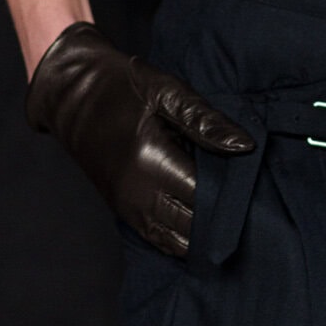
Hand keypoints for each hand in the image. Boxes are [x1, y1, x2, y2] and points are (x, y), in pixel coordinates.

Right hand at [26, 23, 254, 256]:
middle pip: (192, 226)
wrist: (71, 93)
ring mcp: (128, 206)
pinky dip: (182, 239)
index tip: (255, 191)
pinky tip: (203, 230)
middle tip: (250, 210)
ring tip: (230, 221)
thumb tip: (246, 147)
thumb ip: (206, 122)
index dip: (232, 199)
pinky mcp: (122, 210)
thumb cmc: (122, 86)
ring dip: (203, 235)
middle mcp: (138, 192)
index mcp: (152, 160)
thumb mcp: (167, 91)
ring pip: (176, 239)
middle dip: (221, 222)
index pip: (204, 198)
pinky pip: (158, 239)